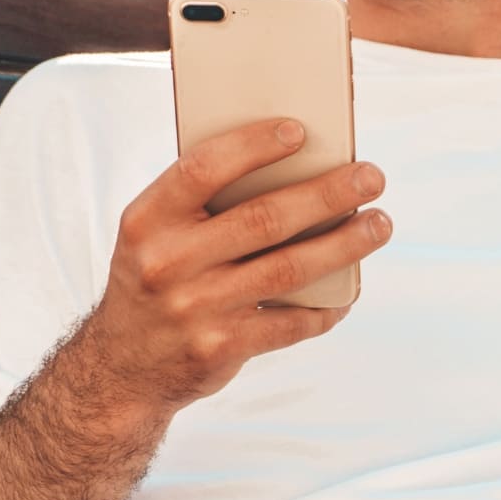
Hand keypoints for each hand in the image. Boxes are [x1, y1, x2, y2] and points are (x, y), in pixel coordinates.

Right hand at [81, 117, 388, 411]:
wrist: (121, 368)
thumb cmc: (158, 278)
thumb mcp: (155, 235)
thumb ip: (204, 203)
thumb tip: (296, 167)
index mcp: (147, 220)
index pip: (202, 170)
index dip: (252, 146)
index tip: (300, 131)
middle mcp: (167, 263)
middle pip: (264, 219)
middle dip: (327, 194)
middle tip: (372, 177)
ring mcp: (195, 309)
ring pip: (288, 270)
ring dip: (344, 245)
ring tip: (379, 224)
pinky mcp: (221, 348)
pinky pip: (290, 322)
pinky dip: (325, 307)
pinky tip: (348, 292)